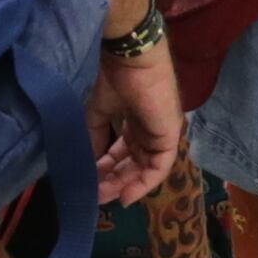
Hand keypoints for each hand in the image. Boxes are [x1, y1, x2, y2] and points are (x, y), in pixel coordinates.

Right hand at [89, 49, 183, 206]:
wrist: (132, 61)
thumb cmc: (116, 80)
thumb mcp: (99, 112)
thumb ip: (95, 137)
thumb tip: (87, 163)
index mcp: (136, 124)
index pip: (123, 155)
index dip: (107, 170)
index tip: (90, 184)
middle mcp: (149, 132)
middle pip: (133, 165)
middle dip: (113, 182)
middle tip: (94, 195)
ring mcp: (161, 135)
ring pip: (144, 169)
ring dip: (124, 185)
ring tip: (104, 196)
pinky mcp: (170, 138)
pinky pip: (158, 168)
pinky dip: (143, 184)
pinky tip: (125, 195)